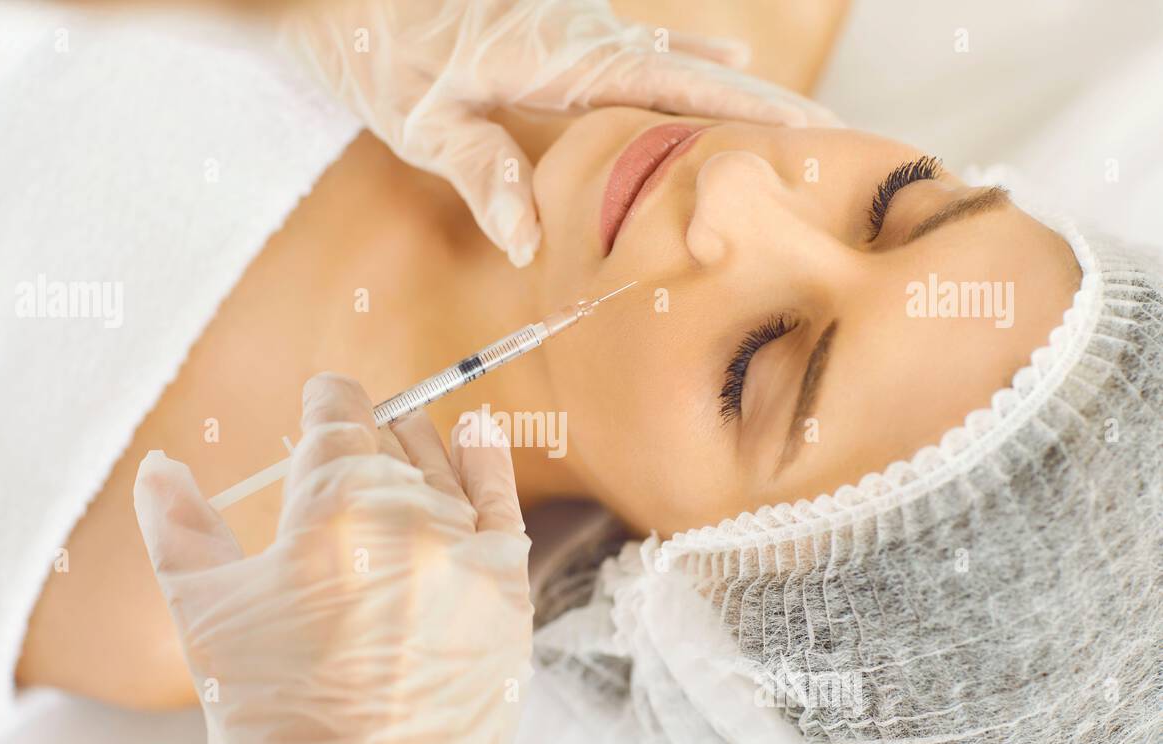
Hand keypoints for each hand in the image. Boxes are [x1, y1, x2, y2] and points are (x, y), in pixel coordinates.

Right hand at [133, 373, 533, 743]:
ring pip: (443, 473)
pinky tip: (477, 432)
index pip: (337, 418)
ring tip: (402, 440)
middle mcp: (413, 521)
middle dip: (364, 439)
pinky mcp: (510, 596)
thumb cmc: (276, 720)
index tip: (321, 398)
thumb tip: (160, 469)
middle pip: (390, 445)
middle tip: (347, 446)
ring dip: (418, 452)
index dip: (326, 400)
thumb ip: (178, 529)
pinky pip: (503, 508)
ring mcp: (470, 558)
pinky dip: (489, 466)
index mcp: (334, 512)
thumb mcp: (207, 618)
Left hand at [281, 0, 838, 266]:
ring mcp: (580, 25)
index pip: (675, 84)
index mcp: (561, 55)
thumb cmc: (382, 50)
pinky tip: (723, 59)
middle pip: (696, 69)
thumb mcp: (423, 120)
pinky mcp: (566, 30)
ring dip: (736, 89)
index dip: (744, 107)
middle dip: (767, 102)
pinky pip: (645, 48)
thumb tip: (530, 244)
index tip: (812, 126)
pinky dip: (690, 62)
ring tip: (800, 122)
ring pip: (677, 57)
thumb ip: (481, 173)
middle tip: (836, 136)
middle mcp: (585, 33)